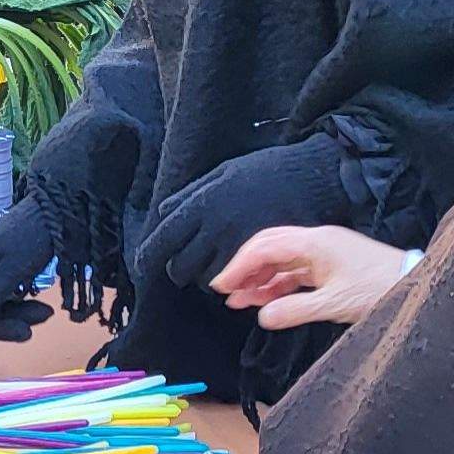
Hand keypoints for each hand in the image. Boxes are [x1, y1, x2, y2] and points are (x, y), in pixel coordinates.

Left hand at [131, 136, 354, 327]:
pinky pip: (235, 282)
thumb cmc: (267, 171)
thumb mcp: (223, 173)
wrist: (311, 175)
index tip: (141, 266)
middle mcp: (215, 225)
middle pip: (180, 265)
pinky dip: (230, 282)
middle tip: (183, 269)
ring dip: (204, 278)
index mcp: (202, 202)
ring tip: (212, 269)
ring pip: (206, 278)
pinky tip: (234, 273)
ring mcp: (238, 243)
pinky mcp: (262, 257)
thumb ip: (192, 195)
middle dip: (178, 271)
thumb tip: (165, 213)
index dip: (148, 257)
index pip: (163, 238)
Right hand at [215, 226, 411, 330]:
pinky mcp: (332, 264)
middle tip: (225, 291)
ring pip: (282, 260)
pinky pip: (296, 270)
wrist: (414, 284)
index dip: (239, 265)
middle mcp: (317, 241)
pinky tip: (266, 300)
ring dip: (260, 278)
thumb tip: (263, 316)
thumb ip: (295, 310)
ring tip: (241, 301)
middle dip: (245, 268)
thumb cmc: (378, 289)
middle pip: (270, 247)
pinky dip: (279, 284)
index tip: (221, 285)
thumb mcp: (334, 304)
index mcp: (315, 243)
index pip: (265, 248)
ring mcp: (324, 252)